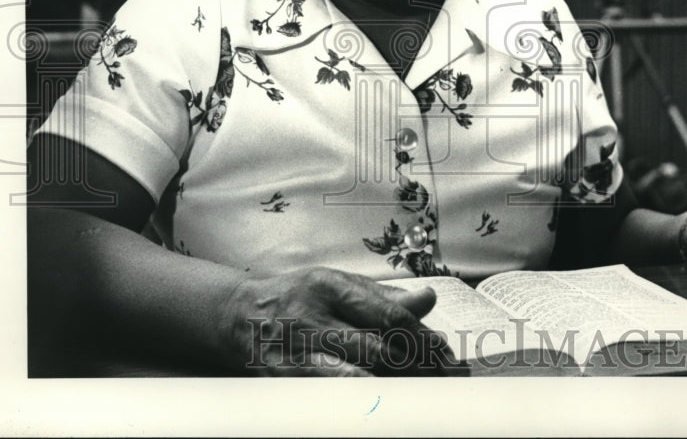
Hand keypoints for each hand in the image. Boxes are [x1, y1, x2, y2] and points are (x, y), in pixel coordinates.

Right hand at [219, 266, 465, 375]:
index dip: (422, 337)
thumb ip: (383, 296)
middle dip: (417, 367)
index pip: (388, 314)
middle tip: (445, 380)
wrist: (240, 314)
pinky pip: (328, 391)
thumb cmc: (301, 296)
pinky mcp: (285, 376)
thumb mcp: (339, 284)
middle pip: (378, 347)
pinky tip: (380, 402)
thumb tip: (427, 299)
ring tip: (422, 396)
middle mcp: (315, 316)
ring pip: (356, 374)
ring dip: (395, 386)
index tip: (446, 354)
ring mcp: (298, 349)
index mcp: (332, 287)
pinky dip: (357, 397)